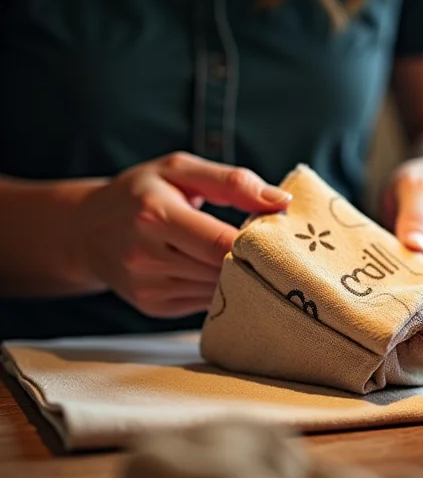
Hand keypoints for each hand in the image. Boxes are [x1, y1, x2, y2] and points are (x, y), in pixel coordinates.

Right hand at [74, 152, 290, 316]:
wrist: (86, 230)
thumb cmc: (141, 193)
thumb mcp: (180, 170)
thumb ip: (233, 182)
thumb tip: (280, 202)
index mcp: (155, 215)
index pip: (220, 242)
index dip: (255, 244)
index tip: (276, 236)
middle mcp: (146, 255)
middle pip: (221, 270)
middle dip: (251, 261)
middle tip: (270, 248)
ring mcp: (147, 286)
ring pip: (217, 291)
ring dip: (237, 277)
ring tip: (243, 258)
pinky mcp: (152, 307)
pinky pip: (204, 303)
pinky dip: (219, 289)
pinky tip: (216, 271)